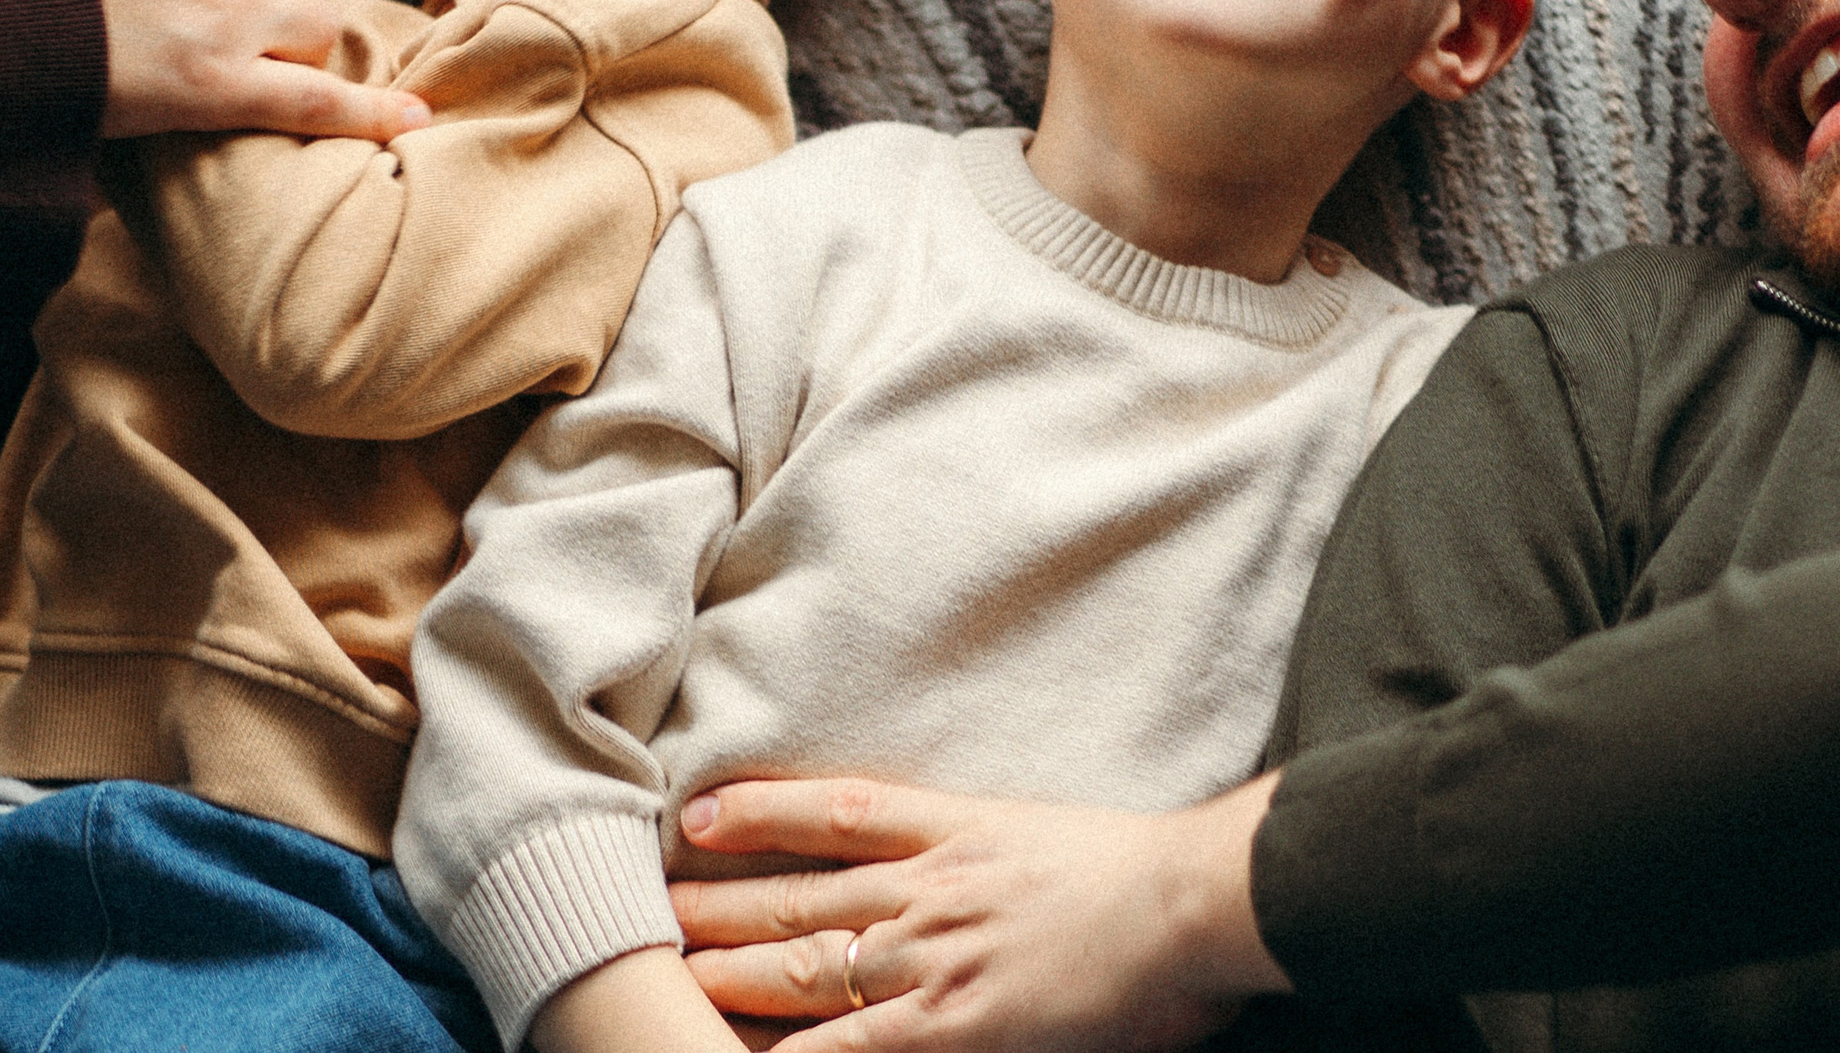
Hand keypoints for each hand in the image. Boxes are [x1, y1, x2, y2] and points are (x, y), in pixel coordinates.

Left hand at [670, 775, 1288, 1052]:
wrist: (1197, 899)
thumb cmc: (1148, 873)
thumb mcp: (1051, 838)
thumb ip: (987, 857)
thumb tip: (959, 877)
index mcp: (958, 830)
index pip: (837, 811)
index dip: (761, 810)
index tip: (701, 811)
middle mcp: (930, 885)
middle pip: (799, 892)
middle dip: (717, 902)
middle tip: (642, 906)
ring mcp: (934, 953)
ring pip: (806, 962)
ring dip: (728, 969)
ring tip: (663, 973)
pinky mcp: (953, 1020)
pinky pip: (852, 1046)